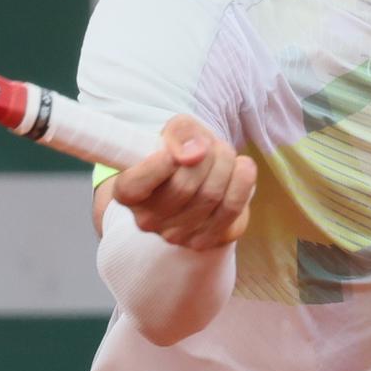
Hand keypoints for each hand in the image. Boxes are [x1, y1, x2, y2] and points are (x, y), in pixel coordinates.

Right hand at [109, 115, 256, 250]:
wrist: (201, 172)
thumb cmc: (181, 150)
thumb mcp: (176, 130)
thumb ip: (180, 133)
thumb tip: (195, 154)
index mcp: (127, 192)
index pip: (135, 185)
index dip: (159, 164)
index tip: (175, 149)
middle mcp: (147, 220)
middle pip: (184, 186)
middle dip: (207, 154)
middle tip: (210, 144)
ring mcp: (176, 235)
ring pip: (211, 195)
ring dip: (226, 163)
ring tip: (223, 154)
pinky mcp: (205, 240)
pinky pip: (231, 209)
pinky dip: (243, 181)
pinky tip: (241, 167)